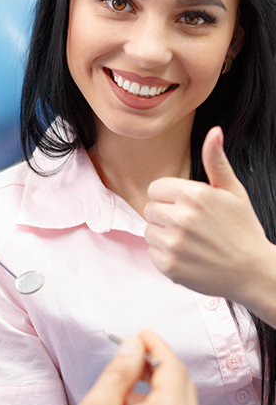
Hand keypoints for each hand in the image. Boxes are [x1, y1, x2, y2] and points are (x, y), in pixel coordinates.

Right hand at [66, 331, 200, 404]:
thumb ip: (121, 370)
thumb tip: (135, 344)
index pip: (173, 367)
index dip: (156, 344)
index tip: (141, 333)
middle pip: (182, 383)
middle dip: (157, 363)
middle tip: (132, 352)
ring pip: (181, 402)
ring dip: (158, 385)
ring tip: (125, 383)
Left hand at [144, 126, 274, 306]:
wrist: (254, 272)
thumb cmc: (242, 230)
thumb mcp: (233, 191)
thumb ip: (216, 161)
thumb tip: (214, 132)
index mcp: (193, 195)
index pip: (155, 189)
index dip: (169, 198)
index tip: (186, 207)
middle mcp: (181, 217)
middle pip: (150, 210)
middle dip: (166, 217)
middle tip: (191, 227)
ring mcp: (174, 243)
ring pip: (149, 231)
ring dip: (164, 237)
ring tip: (190, 242)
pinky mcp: (169, 265)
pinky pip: (151, 252)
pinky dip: (165, 256)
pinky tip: (188, 257)